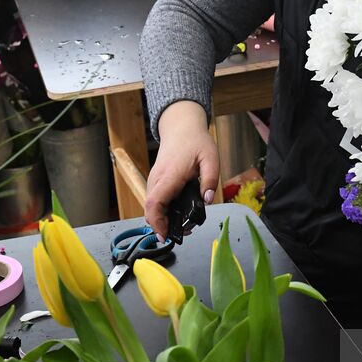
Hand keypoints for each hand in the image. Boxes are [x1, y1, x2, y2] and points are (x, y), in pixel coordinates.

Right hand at [145, 100, 219, 237]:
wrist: (181, 127)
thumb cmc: (196, 141)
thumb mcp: (211, 158)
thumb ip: (210, 180)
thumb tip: (207, 201)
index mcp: (170, 175)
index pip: (155, 202)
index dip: (157, 221)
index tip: (164, 235)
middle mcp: (157, 179)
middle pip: (150, 208)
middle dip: (162, 225)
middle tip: (181, 233)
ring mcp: (154, 179)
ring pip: (151, 205)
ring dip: (162, 219)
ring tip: (182, 226)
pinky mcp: (155, 180)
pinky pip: (154, 200)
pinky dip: (162, 210)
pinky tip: (177, 214)